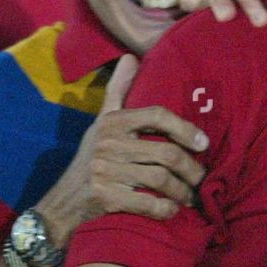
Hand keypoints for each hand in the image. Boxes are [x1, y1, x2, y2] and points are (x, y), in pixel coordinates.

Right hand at [35, 55, 208, 245]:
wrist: (62, 202)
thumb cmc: (91, 158)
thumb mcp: (101, 122)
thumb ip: (118, 90)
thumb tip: (130, 57)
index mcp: (112, 122)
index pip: (156, 115)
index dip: (185, 128)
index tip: (203, 142)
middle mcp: (108, 144)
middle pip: (165, 153)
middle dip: (190, 169)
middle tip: (201, 178)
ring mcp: (106, 171)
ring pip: (160, 179)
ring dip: (182, 191)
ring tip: (190, 196)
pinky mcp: (106, 198)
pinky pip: (148, 204)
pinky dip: (165, 209)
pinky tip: (171, 209)